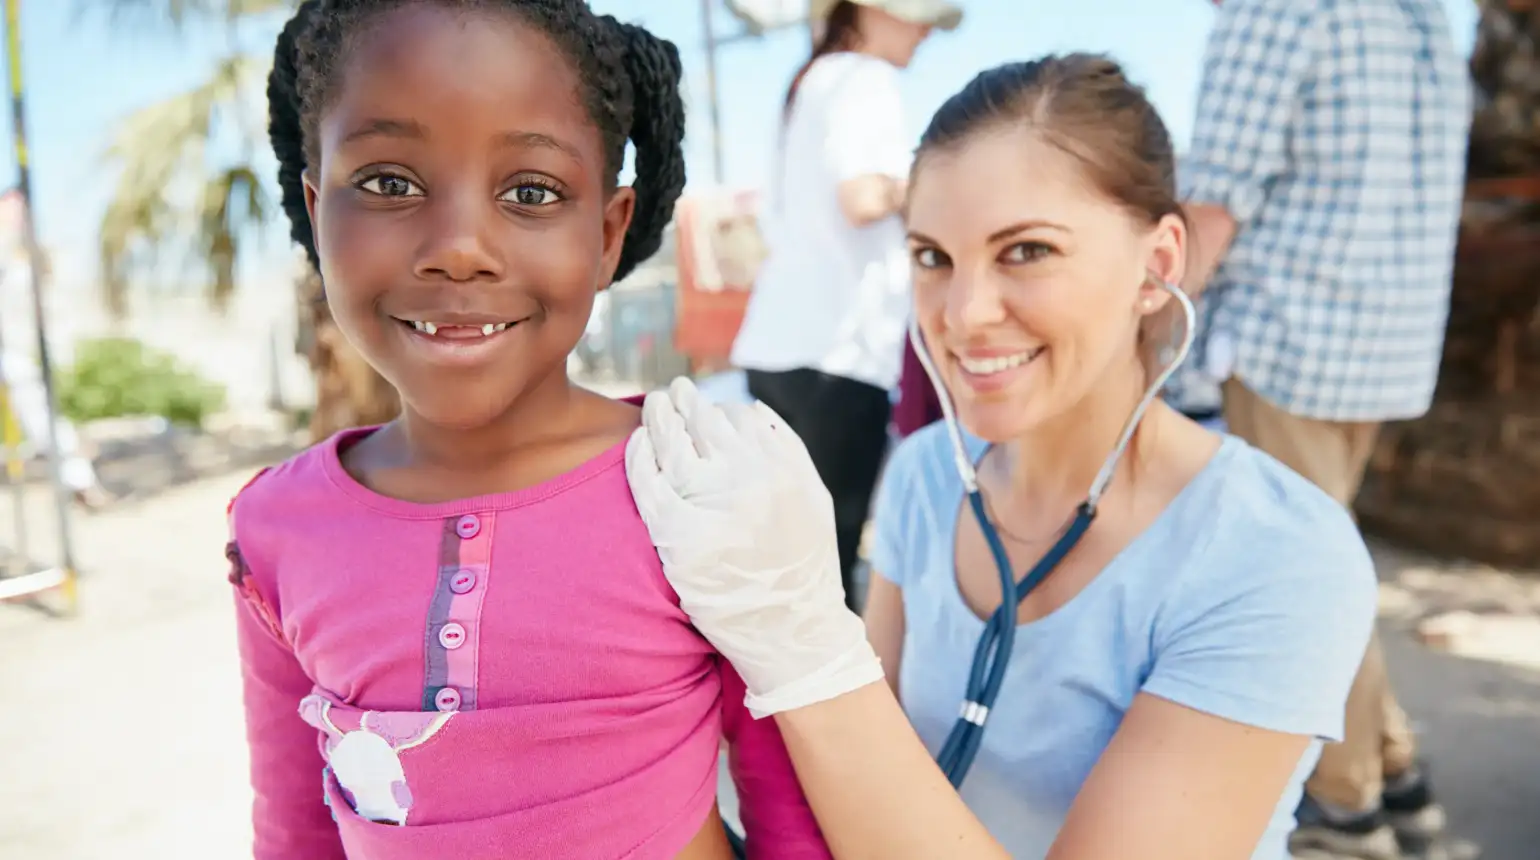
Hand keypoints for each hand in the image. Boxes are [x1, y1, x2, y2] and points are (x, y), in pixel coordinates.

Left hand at [625, 377, 883, 716]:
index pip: (740, 417)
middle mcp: (751, 481)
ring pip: (674, 442)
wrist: (793, 633)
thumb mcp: (814, 499)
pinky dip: (640, 455)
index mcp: (784, 469)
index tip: (706, 410)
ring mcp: (714, 508)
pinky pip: (649, 481)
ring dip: (660, 416)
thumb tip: (748, 408)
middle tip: (672, 393)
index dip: (720, 410)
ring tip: (654, 407)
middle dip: (686, 401)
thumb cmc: (803, 567)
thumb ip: (787, 449)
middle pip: (705, 422)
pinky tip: (637, 444)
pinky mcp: (681, 538)